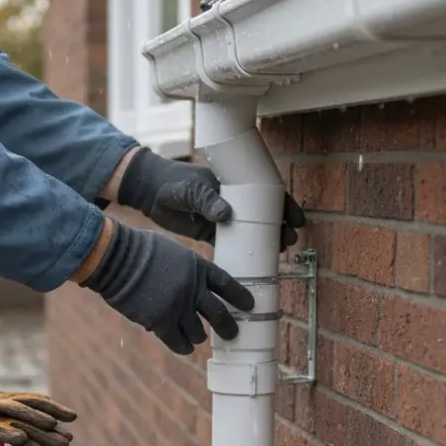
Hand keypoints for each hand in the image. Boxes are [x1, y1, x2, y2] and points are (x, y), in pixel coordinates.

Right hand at [80, 220, 254, 354]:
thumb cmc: (138, 249)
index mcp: (197, 266)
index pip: (226, 283)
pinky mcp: (161, 322)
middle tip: (232, 334)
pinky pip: (178, 341)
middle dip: (228, 326)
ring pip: (198, 331)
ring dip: (198, 335)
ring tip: (196, 337)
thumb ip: (185, 267)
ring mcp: (178, 306)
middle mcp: (193, 288)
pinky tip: (185, 347)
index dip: (239, 296)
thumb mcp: (171, 250)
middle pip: (219, 313)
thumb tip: (190, 279)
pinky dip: (183, 346)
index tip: (249, 305)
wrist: (116, 258)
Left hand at [115, 147, 306, 249]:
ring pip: (251, 230)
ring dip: (266, 241)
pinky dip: (243, 252)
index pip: (267, 192)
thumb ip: (206, 199)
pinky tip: (254, 263)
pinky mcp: (210, 232)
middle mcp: (233, 200)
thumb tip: (227, 214)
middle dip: (281, 227)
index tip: (297, 220)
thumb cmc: (172, 183)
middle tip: (289, 241)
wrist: (148, 193)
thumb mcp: (190, 188)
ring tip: (279, 253)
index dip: (285, 205)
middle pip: (264, 214)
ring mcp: (223, 217)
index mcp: (234, 183)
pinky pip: (232, 243)